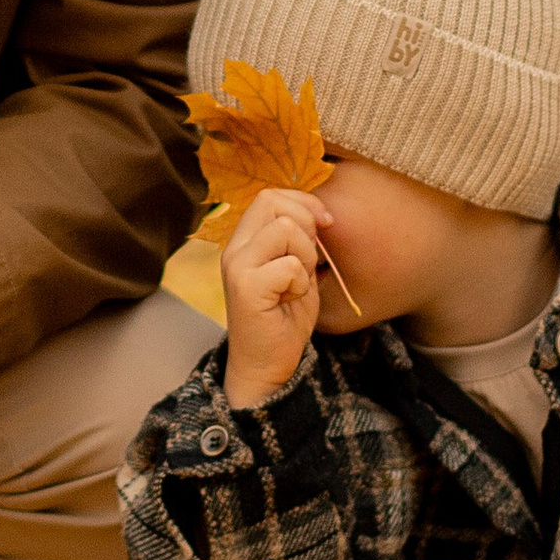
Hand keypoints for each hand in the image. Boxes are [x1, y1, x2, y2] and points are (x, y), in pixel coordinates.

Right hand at [220, 187, 330, 409]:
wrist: (267, 363)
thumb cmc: (285, 315)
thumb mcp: (297, 267)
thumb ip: (300, 238)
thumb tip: (319, 212)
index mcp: (244, 241)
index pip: (270, 196)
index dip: (303, 202)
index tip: (325, 224)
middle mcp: (234, 249)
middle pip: (273, 202)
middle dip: (306, 225)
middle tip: (307, 262)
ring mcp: (237, 266)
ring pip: (285, 229)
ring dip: (305, 256)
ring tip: (295, 284)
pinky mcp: (245, 287)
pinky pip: (289, 265)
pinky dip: (300, 282)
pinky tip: (289, 299)